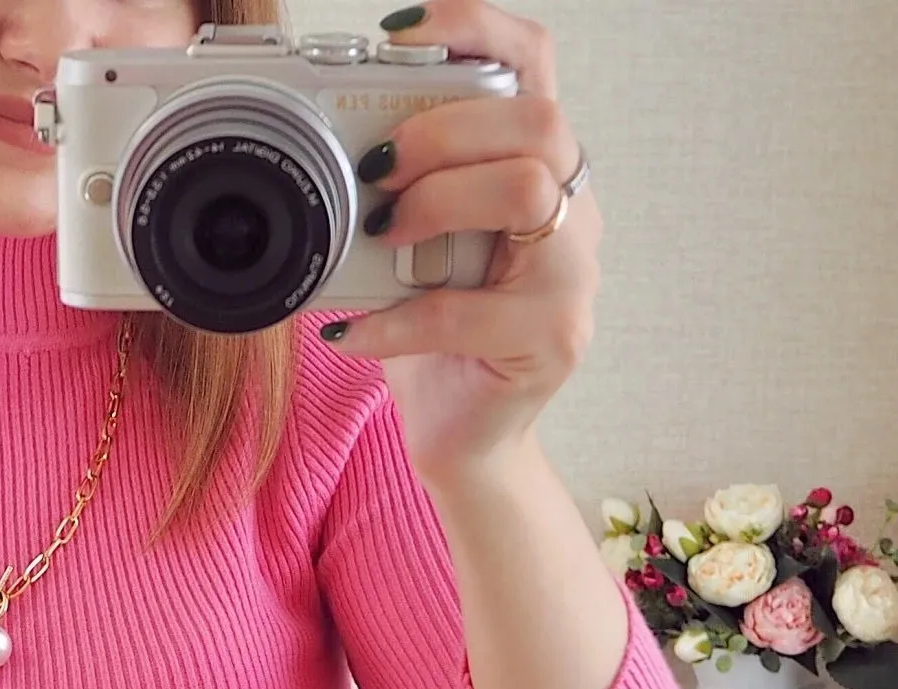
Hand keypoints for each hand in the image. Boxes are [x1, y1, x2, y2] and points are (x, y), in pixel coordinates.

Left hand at [321, 0, 600, 477]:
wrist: (467, 438)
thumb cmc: (440, 338)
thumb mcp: (416, 248)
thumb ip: (401, 189)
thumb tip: (322, 145)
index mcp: (543, 170)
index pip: (535, 65)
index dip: (476, 29)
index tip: (398, 31)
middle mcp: (576, 212)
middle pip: (538, 123)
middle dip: (444, 131)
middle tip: (377, 168)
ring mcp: (574, 278)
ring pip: (529, 193)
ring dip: (438, 202)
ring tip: (381, 236)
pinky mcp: (552, 342)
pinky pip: (468, 312)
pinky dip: (396, 320)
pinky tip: (352, 333)